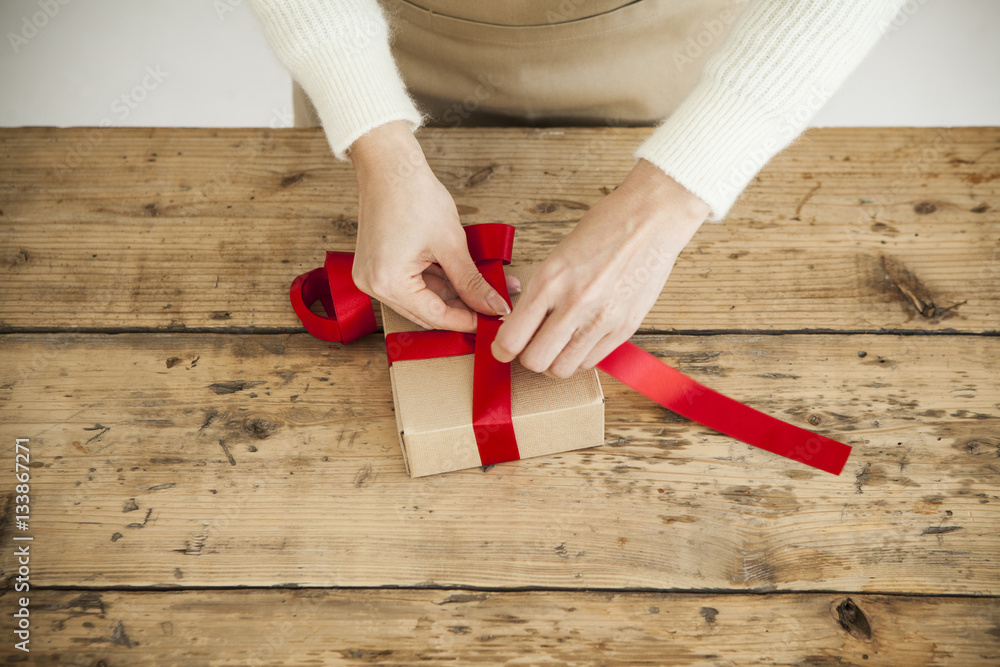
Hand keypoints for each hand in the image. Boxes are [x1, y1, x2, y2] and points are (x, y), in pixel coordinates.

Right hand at [349, 121, 519, 331]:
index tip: (493, 321)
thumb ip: (473, 282)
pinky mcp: (377, 266)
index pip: (436, 317)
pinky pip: (412, 284)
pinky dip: (437, 282)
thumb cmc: (414, 195)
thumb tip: (494, 307)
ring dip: (452, 294)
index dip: (468, 320)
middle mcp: (374, 285)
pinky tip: (461, 277)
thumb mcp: (452, 244)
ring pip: (421, 298)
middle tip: (492, 306)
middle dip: (462, 308)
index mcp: (388, 283)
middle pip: (426, 312)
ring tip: (484, 287)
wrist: (390, 166)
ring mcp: (372, 276)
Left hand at [492, 159, 709, 377]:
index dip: (501, 349)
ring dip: (554, 361)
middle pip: (534, 361)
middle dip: (527, 357)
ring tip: (558, 343)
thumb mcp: (557, 255)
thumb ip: (539, 292)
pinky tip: (580, 338)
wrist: (651, 220)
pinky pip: (590, 362)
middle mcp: (574, 304)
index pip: (512, 339)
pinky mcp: (624, 329)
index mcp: (549, 281)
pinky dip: (579, 357)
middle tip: (532, 344)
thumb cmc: (604, 228)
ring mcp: (601, 320)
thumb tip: (520, 324)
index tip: (503, 347)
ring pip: (561, 369)